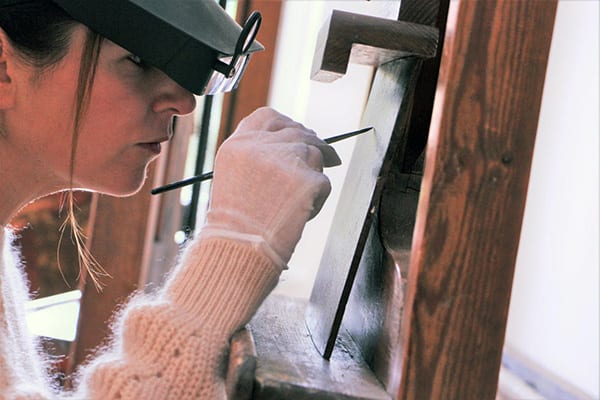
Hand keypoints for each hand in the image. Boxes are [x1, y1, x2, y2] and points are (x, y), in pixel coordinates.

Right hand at [200, 107, 340, 267]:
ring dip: (314, 173)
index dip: (286, 124)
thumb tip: (291, 144)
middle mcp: (261, 147)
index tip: (296, 132)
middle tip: (324, 157)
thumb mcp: (231, 179)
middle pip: (298, 131)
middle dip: (312, 144)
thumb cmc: (234, 225)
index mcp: (238, 145)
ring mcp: (286, 161)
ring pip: (315, 154)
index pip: (268, 117)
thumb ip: (256, 156)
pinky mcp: (308, 180)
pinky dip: (318, 198)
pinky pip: (324, 182)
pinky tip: (301, 215)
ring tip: (298, 201)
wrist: (239, 252)